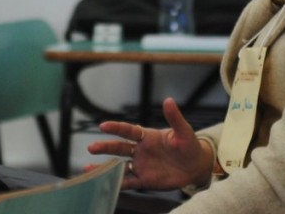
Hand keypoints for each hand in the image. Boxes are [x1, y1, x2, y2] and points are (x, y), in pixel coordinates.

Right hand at [86, 97, 211, 190]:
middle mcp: (141, 150)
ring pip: (119, 166)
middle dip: (105, 147)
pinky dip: (117, 183)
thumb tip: (169, 100)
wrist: (195, 166)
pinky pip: (128, 182)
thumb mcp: (183, 131)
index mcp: (147, 136)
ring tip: (88, 169)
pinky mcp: (145, 180)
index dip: (116, 128)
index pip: (128, 130)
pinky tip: (105, 184)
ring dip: (105, 167)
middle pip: (119, 148)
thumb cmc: (189, 145)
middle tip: (91, 148)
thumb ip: (174, 118)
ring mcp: (141, 166)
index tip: (103, 126)